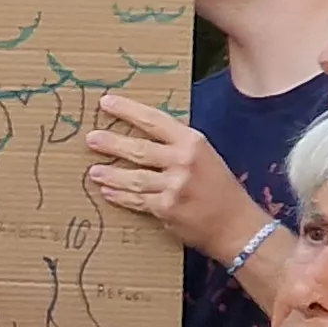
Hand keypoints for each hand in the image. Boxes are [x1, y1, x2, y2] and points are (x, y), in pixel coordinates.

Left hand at [85, 96, 266, 258]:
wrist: (236, 224)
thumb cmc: (220, 188)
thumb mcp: (205, 156)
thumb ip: (177, 146)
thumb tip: (143, 134)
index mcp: (193, 142)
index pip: (154, 121)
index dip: (128, 110)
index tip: (106, 102)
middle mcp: (183, 161)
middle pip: (139, 149)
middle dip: (111, 143)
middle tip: (91, 139)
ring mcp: (174, 186)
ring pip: (133, 177)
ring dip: (110, 174)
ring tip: (94, 171)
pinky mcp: (166, 208)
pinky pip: (136, 200)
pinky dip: (119, 196)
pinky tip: (107, 192)